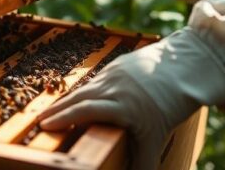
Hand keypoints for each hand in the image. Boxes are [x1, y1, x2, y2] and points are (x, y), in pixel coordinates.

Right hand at [39, 29, 216, 169]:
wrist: (186, 65)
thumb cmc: (171, 103)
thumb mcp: (156, 136)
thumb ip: (143, 162)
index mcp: (120, 105)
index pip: (85, 111)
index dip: (64, 119)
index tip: (45, 126)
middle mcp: (113, 87)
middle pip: (79, 98)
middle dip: (57, 109)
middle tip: (39, 120)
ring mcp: (114, 74)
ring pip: (85, 87)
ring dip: (67, 99)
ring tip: (51, 110)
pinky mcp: (118, 65)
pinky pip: (94, 79)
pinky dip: (82, 90)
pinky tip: (76, 96)